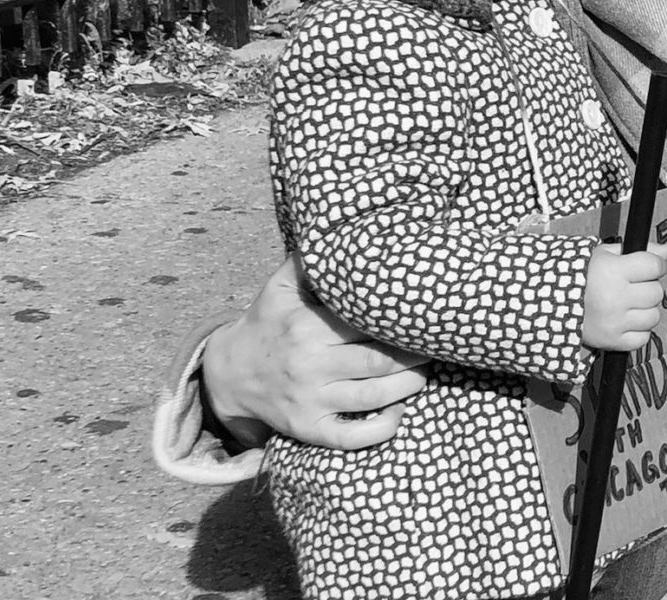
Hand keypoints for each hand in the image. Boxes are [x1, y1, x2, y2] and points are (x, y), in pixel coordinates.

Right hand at [201, 254, 430, 449]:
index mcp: (307, 326)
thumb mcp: (281, 285)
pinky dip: (382, 428)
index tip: (426, 313)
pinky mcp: (309, 430)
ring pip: (375, 397)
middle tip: (437, 342)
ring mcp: (310, 401)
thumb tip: (346, 227)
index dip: (401, 320)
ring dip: (410, 385)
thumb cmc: (269, 322)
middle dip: (416, 353)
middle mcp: (309, 364)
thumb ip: (312, 259)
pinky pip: (352, 438)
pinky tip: (398, 412)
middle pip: (380, 361)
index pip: (367, 323)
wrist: (229, 373)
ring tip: (426, 370)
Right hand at [582, 242, 666, 350]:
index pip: (655, 266)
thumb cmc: (578, 275)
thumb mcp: (604, 254)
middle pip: (656, 292)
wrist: (547, 303)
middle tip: (631, 287)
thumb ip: (640, 251)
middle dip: (647, 288)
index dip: (653, 266)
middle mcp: (616, 296)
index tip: (645, 268)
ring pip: (653, 316)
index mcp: (613, 270)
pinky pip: (643, 338)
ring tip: (627, 305)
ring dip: (644, 310)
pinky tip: (624, 322)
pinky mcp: (612, 341)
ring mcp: (615, 321)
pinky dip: (638, 331)